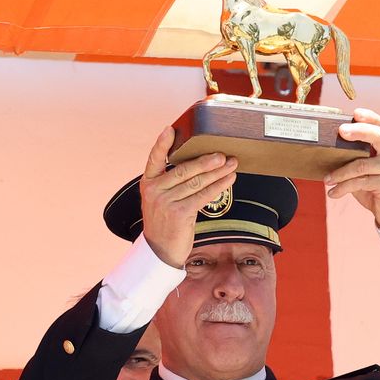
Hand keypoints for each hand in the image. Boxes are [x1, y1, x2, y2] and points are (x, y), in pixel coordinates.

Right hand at [140, 128, 237, 267]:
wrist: (160, 251)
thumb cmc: (164, 222)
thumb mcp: (160, 199)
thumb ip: (171, 183)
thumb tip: (198, 164)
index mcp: (148, 183)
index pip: (154, 158)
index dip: (163, 143)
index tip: (171, 128)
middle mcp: (154, 190)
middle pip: (184, 169)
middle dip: (206, 161)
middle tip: (223, 154)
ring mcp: (165, 202)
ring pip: (196, 182)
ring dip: (217, 172)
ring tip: (231, 164)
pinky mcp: (179, 213)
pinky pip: (203, 195)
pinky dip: (218, 186)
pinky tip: (228, 180)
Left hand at [324, 108, 379, 228]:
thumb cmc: (377, 190)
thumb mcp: (366, 172)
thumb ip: (355, 160)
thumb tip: (326, 155)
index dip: (370, 117)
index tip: (355, 112)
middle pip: (378, 136)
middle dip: (359, 131)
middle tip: (341, 131)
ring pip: (362, 164)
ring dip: (340, 173)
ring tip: (326, 180)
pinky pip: (361, 182)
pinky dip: (344, 188)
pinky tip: (333, 193)